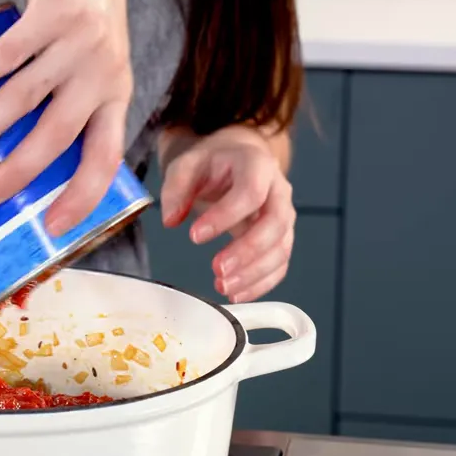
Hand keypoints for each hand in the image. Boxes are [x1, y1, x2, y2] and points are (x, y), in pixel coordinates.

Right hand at [0, 0, 130, 236]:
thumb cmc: (82, 22)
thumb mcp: (93, 68)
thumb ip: (66, 106)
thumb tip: (12, 163)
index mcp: (116, 96)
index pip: (106, 158)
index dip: (83, 197)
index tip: (53, 228)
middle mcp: (103, 74)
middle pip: (58, 137)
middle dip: (17, 173)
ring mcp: (80, 43)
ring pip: (26, 98)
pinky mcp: (55, 13)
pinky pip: (9, 54)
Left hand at [160, 128, 295, 303]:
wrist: (238, 161)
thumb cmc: (214, 164)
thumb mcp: (188, 165)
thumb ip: (176, 188)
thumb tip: (171, 219)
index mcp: (257, 165)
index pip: (250, 192)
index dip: (225, 216)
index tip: (195, 236)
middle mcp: (278, 191)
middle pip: (275, 223)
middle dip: (247, 251)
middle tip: (217, 269)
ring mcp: (283, 216)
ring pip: (281, 248)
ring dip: (254, 273)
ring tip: (223, 287)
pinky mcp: (281, 238)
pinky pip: (280, 264)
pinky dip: (261, 283)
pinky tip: (237, 293)